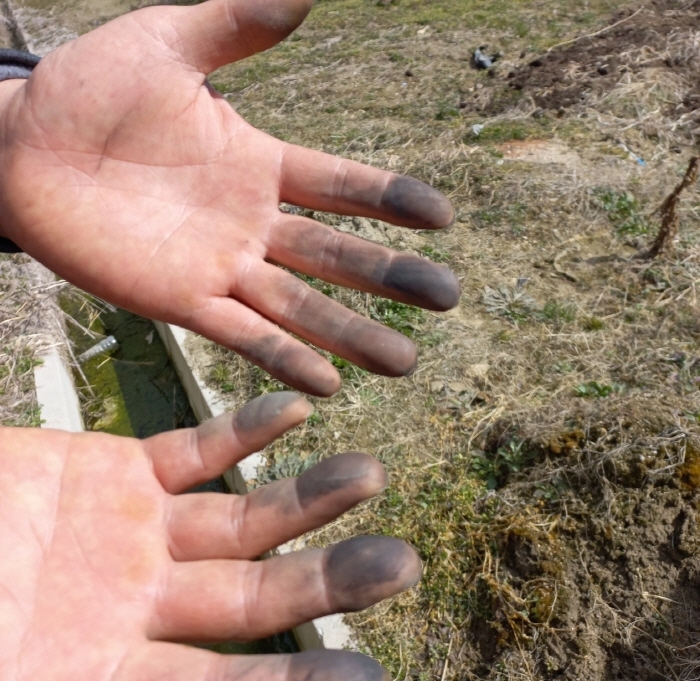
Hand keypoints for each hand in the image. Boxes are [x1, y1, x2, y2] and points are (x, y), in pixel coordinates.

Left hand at [0, 0, 459, 395]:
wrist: (22, 150)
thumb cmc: (89, 92)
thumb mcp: (166, 44)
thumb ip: (234, 28)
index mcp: (259, 163)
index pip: (342, 186)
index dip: (390, 202)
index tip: (442, 218)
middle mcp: (252, 222)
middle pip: (337, 257)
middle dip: (392, 279)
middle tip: (447, 300)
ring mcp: (221, 267)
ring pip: (301, 308)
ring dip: (351, 336)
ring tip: (404, 363)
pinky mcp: (182, 303)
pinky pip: (242, 335)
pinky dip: (283, 358)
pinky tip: (326, 385)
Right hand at [0, 392, 418, 680]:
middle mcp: (140, 613)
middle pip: (256, 595)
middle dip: (328, 580)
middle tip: (403, 565)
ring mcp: (137, 538)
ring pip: (243, 518)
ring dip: (308, 499)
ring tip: (369, 476)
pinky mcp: (120, 475)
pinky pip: (197, 450)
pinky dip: (245, 431)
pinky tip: (297, 410)